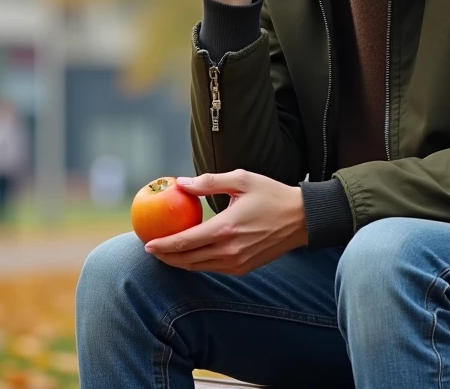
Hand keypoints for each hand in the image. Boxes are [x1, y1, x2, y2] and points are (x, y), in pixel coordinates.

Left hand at [143, 170, 307, 274]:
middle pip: (187, 260)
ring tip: (164, 253)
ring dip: (179, 262)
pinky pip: (213, 268)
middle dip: (165, 257)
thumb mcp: (240, 179)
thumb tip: (180, 183)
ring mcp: (237, 263)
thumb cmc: (271, 195)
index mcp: (226, 229)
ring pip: (198, 267)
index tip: (146, 243)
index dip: (163, 245)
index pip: (185, 242)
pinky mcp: (244, 268)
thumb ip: (208, 182)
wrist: (303, 219)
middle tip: (150, 248)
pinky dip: (197, 263)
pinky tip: (189, 254)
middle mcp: (230, 251)